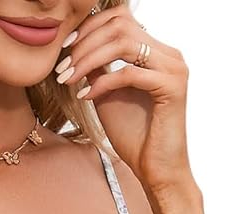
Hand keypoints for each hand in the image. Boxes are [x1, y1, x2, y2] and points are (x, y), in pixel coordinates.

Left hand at [56, 3, 192, 195]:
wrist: (156, 171)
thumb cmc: (135, 137)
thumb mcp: (108, 95)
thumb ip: (98, 68)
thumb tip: (76, 46)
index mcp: (157, 52)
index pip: (122, 19)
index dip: (90, 27)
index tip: (65, 47)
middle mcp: (169, 54)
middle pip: (120, 25)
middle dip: (85, 43)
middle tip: (62, 65)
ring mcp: (173, 68)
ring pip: (123, 43)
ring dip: (89, 59)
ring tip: (69, 77)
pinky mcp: (172, 87)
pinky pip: (129, 74)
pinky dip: (103, 82)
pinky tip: (86, 96)